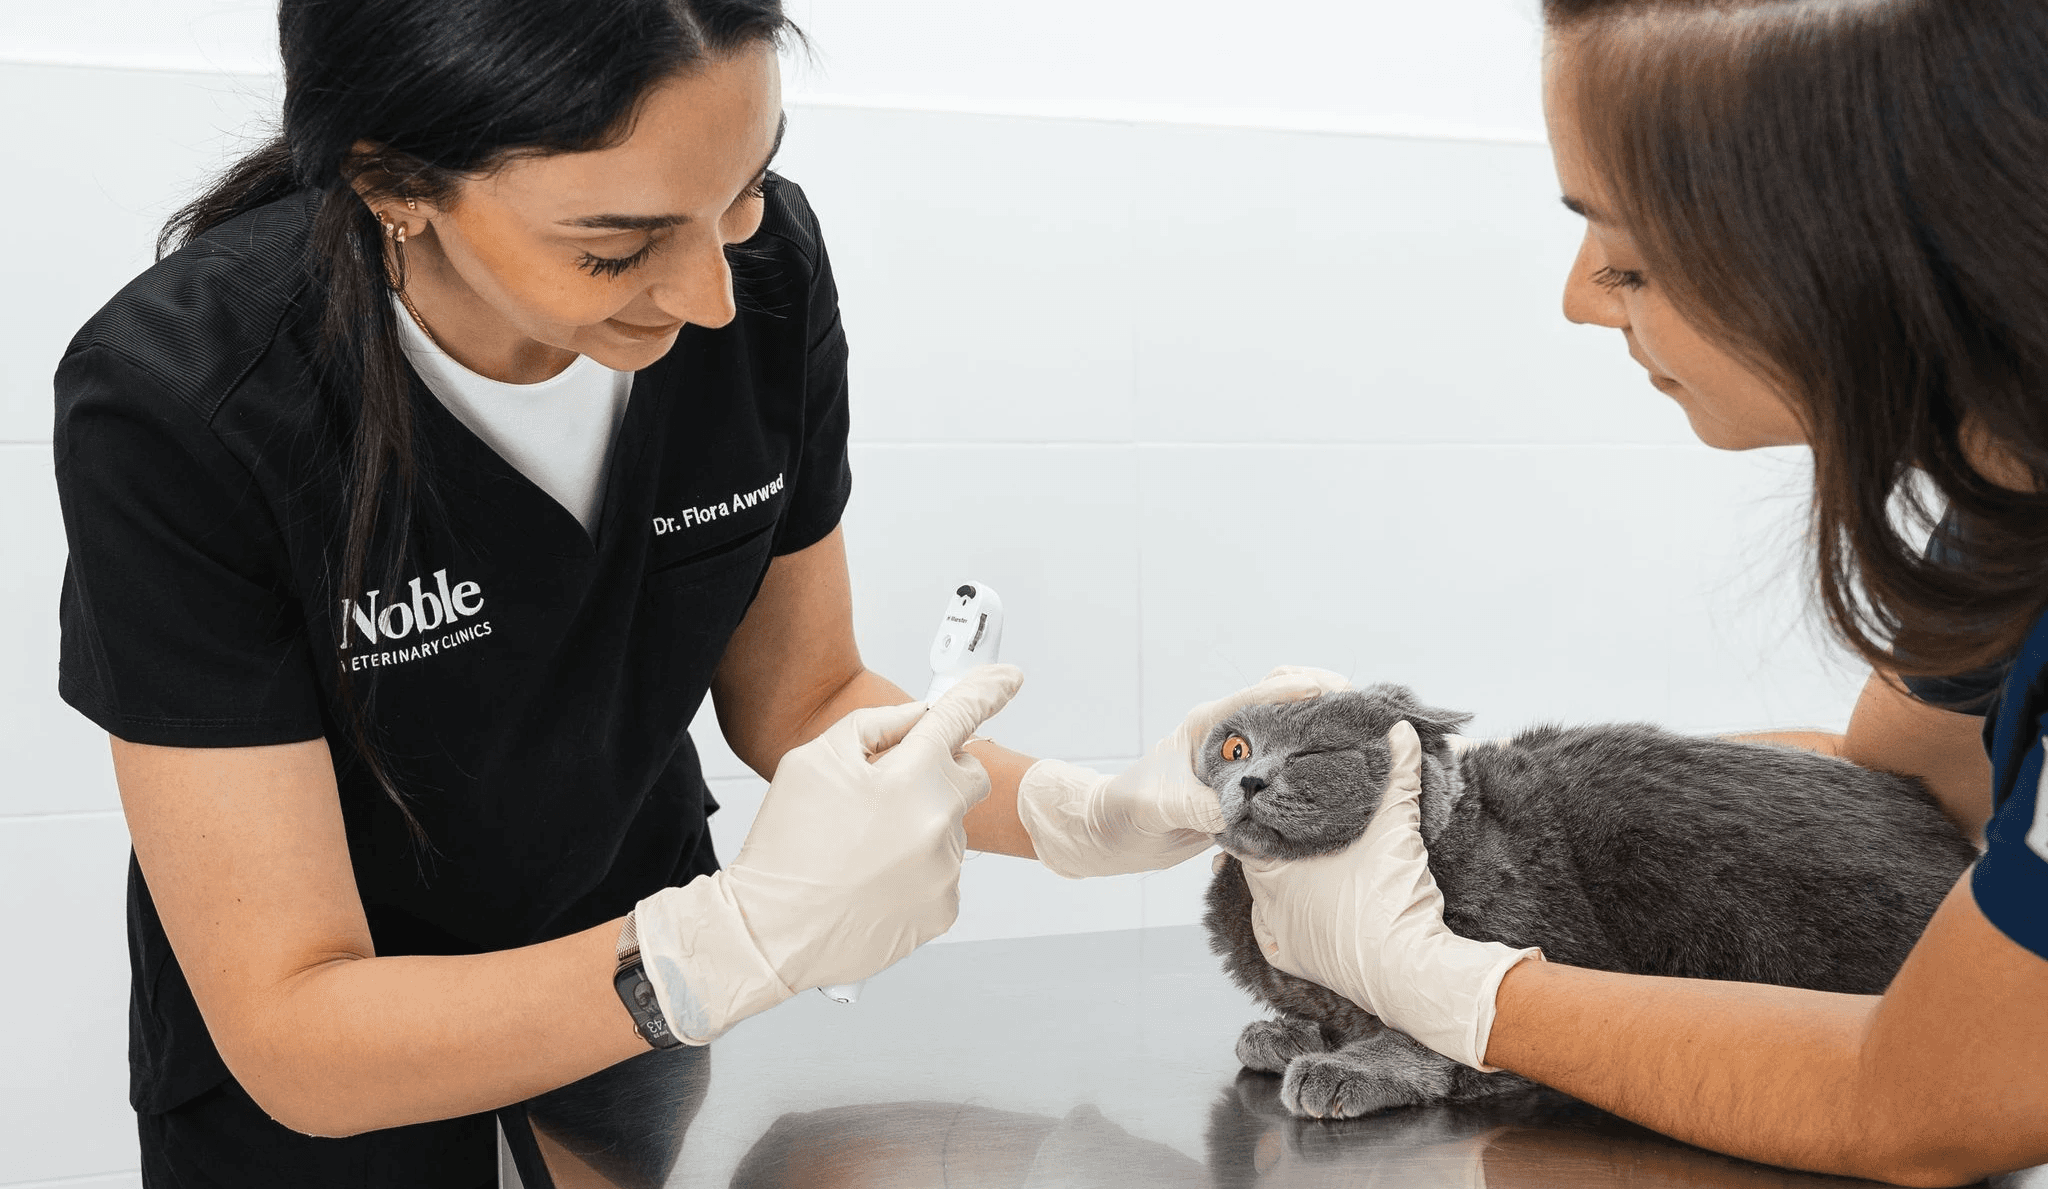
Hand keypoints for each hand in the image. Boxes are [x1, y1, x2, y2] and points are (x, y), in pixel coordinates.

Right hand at [632, 664, 1022, 1042]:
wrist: (771, 931)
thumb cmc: (786, 845)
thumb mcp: (814, 761)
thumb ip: (875, 726)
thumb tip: (916, 716)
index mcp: (910, 777)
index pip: (959, 718)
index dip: (985, 692)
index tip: (1007, 680)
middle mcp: (939, 822)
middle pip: (968, 776)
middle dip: (939, 773)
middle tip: (890, 791)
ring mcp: (945, 870)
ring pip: (950, 828)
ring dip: (920, 827)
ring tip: (863, 849)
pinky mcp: (943, 909)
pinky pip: (942, 873)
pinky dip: (916, 871)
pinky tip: (873, 879)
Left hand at [1018, 666, 1350, 877]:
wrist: (1109, 836)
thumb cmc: (1124, 810)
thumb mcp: (1156, 806)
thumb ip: (1194, 805)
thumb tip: (1238, 811)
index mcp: (1207, 724)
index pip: (1260, 695)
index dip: (1299, 688)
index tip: (1337, 692)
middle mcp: (1226, 737)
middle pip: (1284, 702)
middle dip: (1323, 701)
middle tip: (1363, 715)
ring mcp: (1236, 763)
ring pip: (1288, 736)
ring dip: (1321, 733)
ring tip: (1362, 740)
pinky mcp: (1241, 790)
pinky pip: (1283, 772)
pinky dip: (1310, 769)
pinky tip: (1338, 779)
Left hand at [1236, 719, 1541, 1069]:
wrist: (1409, 969)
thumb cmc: (1390, 897)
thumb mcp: (1396, 826)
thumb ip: (1397, 774)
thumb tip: (1402, 729)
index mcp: (1274, 865)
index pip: (1248, 828)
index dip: (1260, 809)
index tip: (1273, 796)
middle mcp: (1266, 900)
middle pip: (1257, 860)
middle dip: (1273, 843)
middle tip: (1294, 824)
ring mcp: (1278, 934)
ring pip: (1264, 897)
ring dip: (1280, 881)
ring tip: (1302, 861)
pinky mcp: (1294, 960)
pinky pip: (1274, 935)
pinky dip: (1285, 919)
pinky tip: (1303, 904)